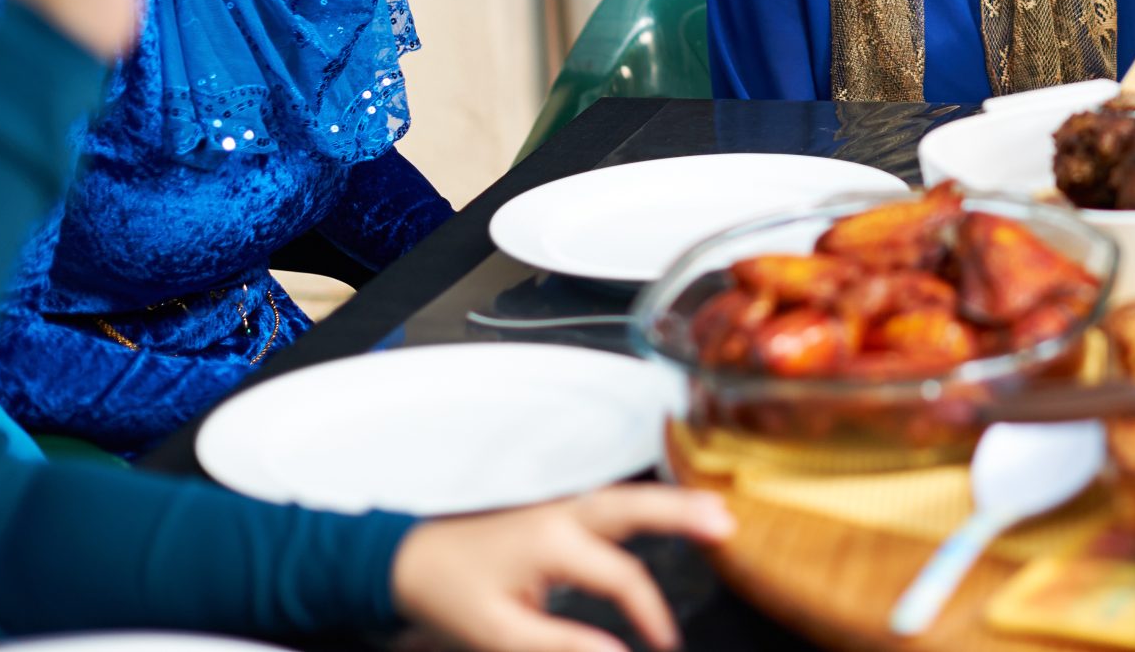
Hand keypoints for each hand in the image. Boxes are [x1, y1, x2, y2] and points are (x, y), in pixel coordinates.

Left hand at [389, 486, 735, 651]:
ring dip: (672, 501)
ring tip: (716, 511)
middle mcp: (562, 512)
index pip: (622, 576)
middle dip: (683, 511)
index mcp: (552, 541)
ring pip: (626, 497)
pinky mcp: (555, 509)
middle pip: (634, 505)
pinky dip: (646, 505)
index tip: (666, 644)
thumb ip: (561, 644)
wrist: (407, 558)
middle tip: (727, 522)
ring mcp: (559, 505)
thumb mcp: (499, 633)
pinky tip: (670, 512)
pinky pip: (611, 502)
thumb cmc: (450, 595)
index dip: (650, 613)